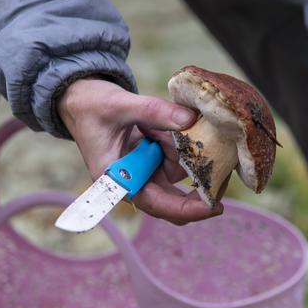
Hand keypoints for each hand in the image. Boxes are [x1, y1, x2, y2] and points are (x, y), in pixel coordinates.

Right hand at [56, 77, 226, 224]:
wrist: (81, 97)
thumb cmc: (91, 106)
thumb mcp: (120, 105)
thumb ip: (154, 111)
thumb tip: (189, 120)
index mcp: (118, 179)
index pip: (156, 205)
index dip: (186, 210)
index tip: (214, 207)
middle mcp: (134, 180)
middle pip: (175, 198)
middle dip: (202, 185)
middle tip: (226, 167)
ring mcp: (146, 169)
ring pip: (181, 173)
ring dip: (190, 153)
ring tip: (179, 125)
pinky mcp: (154, 157)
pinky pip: (179, 157)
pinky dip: (186, 144)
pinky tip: (183, 124)